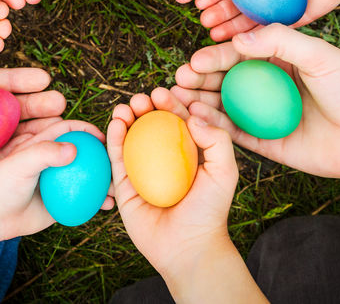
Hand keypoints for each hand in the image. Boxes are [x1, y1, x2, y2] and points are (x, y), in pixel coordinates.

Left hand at [0, 119, 113, 241]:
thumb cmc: (2, 184)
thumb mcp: (22, 163)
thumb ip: (45, 153)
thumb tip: (74, 149)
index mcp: (43, 144)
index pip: (69, 129)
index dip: (87, 129)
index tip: (104, 137)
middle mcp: (53, 161)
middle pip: (84, 153)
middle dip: (103, 155)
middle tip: (118, 163)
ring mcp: (59, 182)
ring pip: (88, 177)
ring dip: (105, 180)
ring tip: (117, 186)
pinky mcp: (61, 202)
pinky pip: (84, 200)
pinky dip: (97, 202)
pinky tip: (108, 206)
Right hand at [107, 87, 236, 276]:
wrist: (187, 248)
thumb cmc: (210, 211)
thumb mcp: (225, 172)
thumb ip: (217, 140)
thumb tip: (191, 116)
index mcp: (189, 151)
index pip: (178, 119)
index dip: (171, 103)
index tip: (164, 92)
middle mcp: (164, 157)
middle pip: (152, 124)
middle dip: (146, 106)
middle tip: (143, 98)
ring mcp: (142, 169)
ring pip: (131, 136)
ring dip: (127, 116)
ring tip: (126, 106)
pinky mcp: (124, 183)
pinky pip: (116, 156)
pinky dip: (114, 137)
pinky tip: (115, 122)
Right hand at [172, 24, 339, 180]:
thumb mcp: (319, 55)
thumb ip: (279, 41)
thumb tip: (236, 38)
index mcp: (281, 60)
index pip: (240, 56)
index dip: (214, 57)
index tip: (193, 61)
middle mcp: (270, 87)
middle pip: (226, 81)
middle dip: (199, 80)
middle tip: (177, 81)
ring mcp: (267, 116)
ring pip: (225, 107)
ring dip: (200, 103)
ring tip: (177, 100)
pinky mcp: (269, 144)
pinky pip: (236, 134)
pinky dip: (215, 127)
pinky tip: (196, 121)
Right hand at [195, 0, 339, 40]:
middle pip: (235, 4)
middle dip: (217, 13)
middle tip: (204, 21)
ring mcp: (277, 6)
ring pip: (249, 20)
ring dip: (230, 28)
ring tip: (214, 34)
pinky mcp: (293, 19)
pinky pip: (272, 30)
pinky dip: (256, 37)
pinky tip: (241, 43)